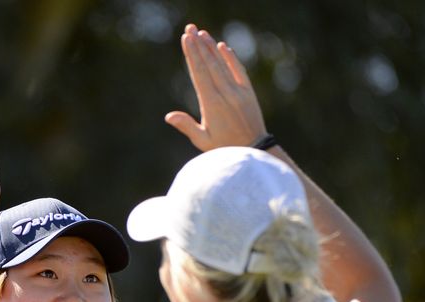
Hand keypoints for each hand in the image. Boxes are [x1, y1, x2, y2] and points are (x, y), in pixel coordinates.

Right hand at [166, 24, 266, 151]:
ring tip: (202, 32)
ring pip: (223, 64)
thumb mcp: (203, 140)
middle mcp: (225, 94)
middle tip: (189, 29)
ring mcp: (238, 92)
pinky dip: (231, 58)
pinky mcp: (248, 92)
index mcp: (212, 104)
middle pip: (209, 64)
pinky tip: (223, 46)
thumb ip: (187, 126)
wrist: (255, 149)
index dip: (192, 55)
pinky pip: (239, 71)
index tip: (186, 40)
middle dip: (198, 46)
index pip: (199, 74)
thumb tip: (169, 116)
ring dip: (212, 47)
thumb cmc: (225, 148)